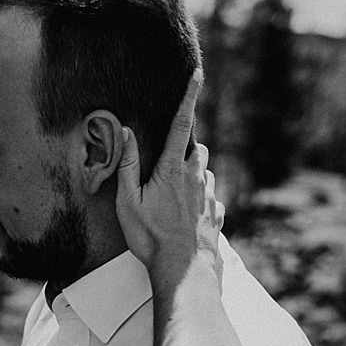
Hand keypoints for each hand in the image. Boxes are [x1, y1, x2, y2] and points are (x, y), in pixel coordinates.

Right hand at [114, 69, 214, 277]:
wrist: (184, 272)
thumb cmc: (150, 237)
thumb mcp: (128, 201)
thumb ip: (127, 164)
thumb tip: (127, 132)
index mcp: (172, 169)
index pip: (181, 123)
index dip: (189, 97)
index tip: (198, 73)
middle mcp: (197, 177)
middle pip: (194, 149)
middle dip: (182, 150)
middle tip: (162, 170)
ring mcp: (210, 195)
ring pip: (203, 172)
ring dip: (190, 176)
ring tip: (169, 201)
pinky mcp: (217, 214)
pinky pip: (210, 198)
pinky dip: (199, 200)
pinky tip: (184, 217)